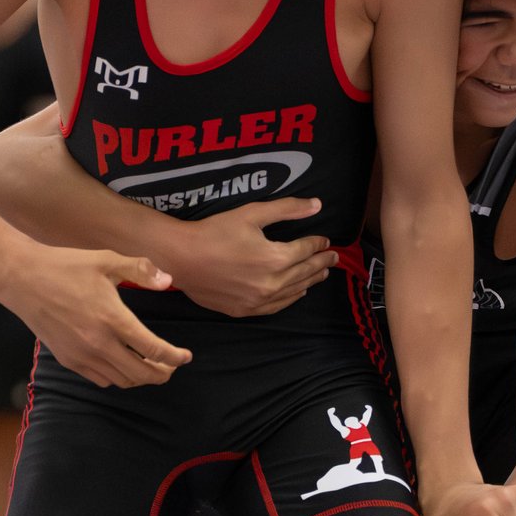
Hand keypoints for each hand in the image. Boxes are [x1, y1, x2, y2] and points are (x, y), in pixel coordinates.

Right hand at [0, 245, 192, 388]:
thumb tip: (168, 281)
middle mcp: (99, 344)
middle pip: (142, 374)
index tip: (186, 356)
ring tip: (150, 365)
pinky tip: (122, 363)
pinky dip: (117, 377)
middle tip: (171, 365)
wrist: (21, 279)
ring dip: (140, 377)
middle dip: (162, 373)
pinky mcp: (68, 360)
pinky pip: (101, 379)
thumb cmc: (65, 266)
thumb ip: (140, 270)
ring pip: (122, 381)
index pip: (154, 350)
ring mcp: (81, 355)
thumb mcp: (106, 260)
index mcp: (113, 320)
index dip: (175, 357)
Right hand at [169, 198, 335, 317]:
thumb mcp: (252, 213)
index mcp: (276, 258)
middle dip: (321, 263)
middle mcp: (272, 283)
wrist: (182, 258)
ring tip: (321, 273)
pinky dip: (291, 299)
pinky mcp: (245, 310)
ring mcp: (258, 300)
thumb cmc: (214, 232)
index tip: (326, 240)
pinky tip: (298, 293)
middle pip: (304, 272)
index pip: (305, 250)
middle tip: (333, 258)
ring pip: (294, 292)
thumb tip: (317, 205)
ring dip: (310, 281)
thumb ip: (287, 209)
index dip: (318, 244)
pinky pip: (276, 307)